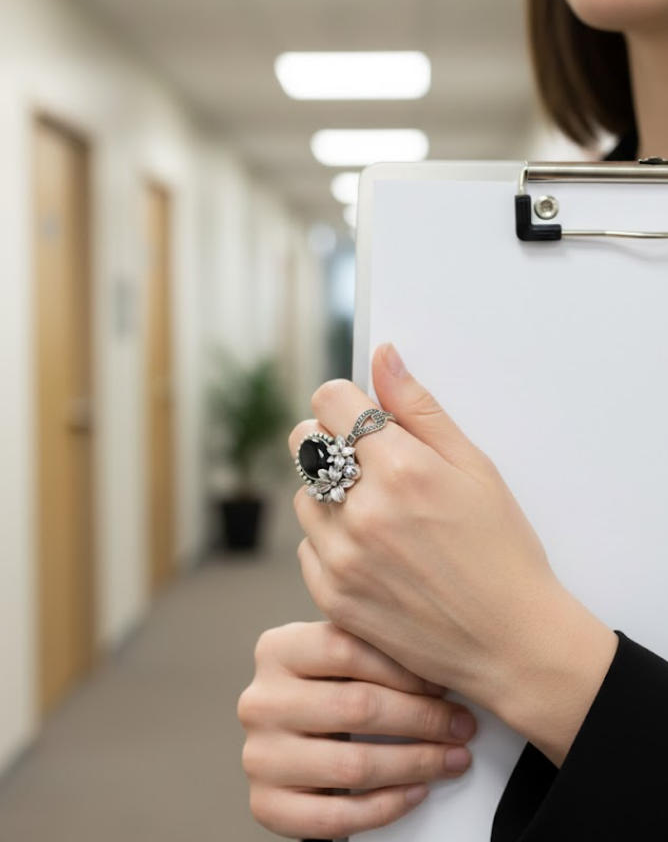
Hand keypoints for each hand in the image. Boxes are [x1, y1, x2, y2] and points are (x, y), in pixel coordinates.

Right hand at [238, 621, 476, 839]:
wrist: (283, 742)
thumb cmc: (320, 690)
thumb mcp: (331, 656)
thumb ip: (371, 649)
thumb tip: (440, 662)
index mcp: (276, 650)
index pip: (346, 650)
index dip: (404, 668)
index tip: (444, 682)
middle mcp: (261, 701)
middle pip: (355, 707)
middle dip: (422, 718)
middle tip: (460, 725)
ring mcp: (260, 756)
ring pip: (351, 765)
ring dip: (414, 764)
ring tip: (450, 758)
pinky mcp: (266, 805)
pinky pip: (335, 816)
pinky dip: (385, 807)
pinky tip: (415, 792)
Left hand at [290, 344, 617, 765]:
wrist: (511, 644)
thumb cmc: (503, 551)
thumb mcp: (475, 467)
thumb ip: (420, 408)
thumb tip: (384, 357)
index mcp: (400, 468)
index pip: (329, 401)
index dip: (346, 402)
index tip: (363, 418)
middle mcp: (362, 509)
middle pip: (303, 442)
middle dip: (330, 441)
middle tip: (370, 464)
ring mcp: (341, 556)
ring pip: (304, 495)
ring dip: (330, 494)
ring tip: (380, 516)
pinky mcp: (331, 595)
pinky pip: (308, 546)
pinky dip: (331, 542)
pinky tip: (376, 554)